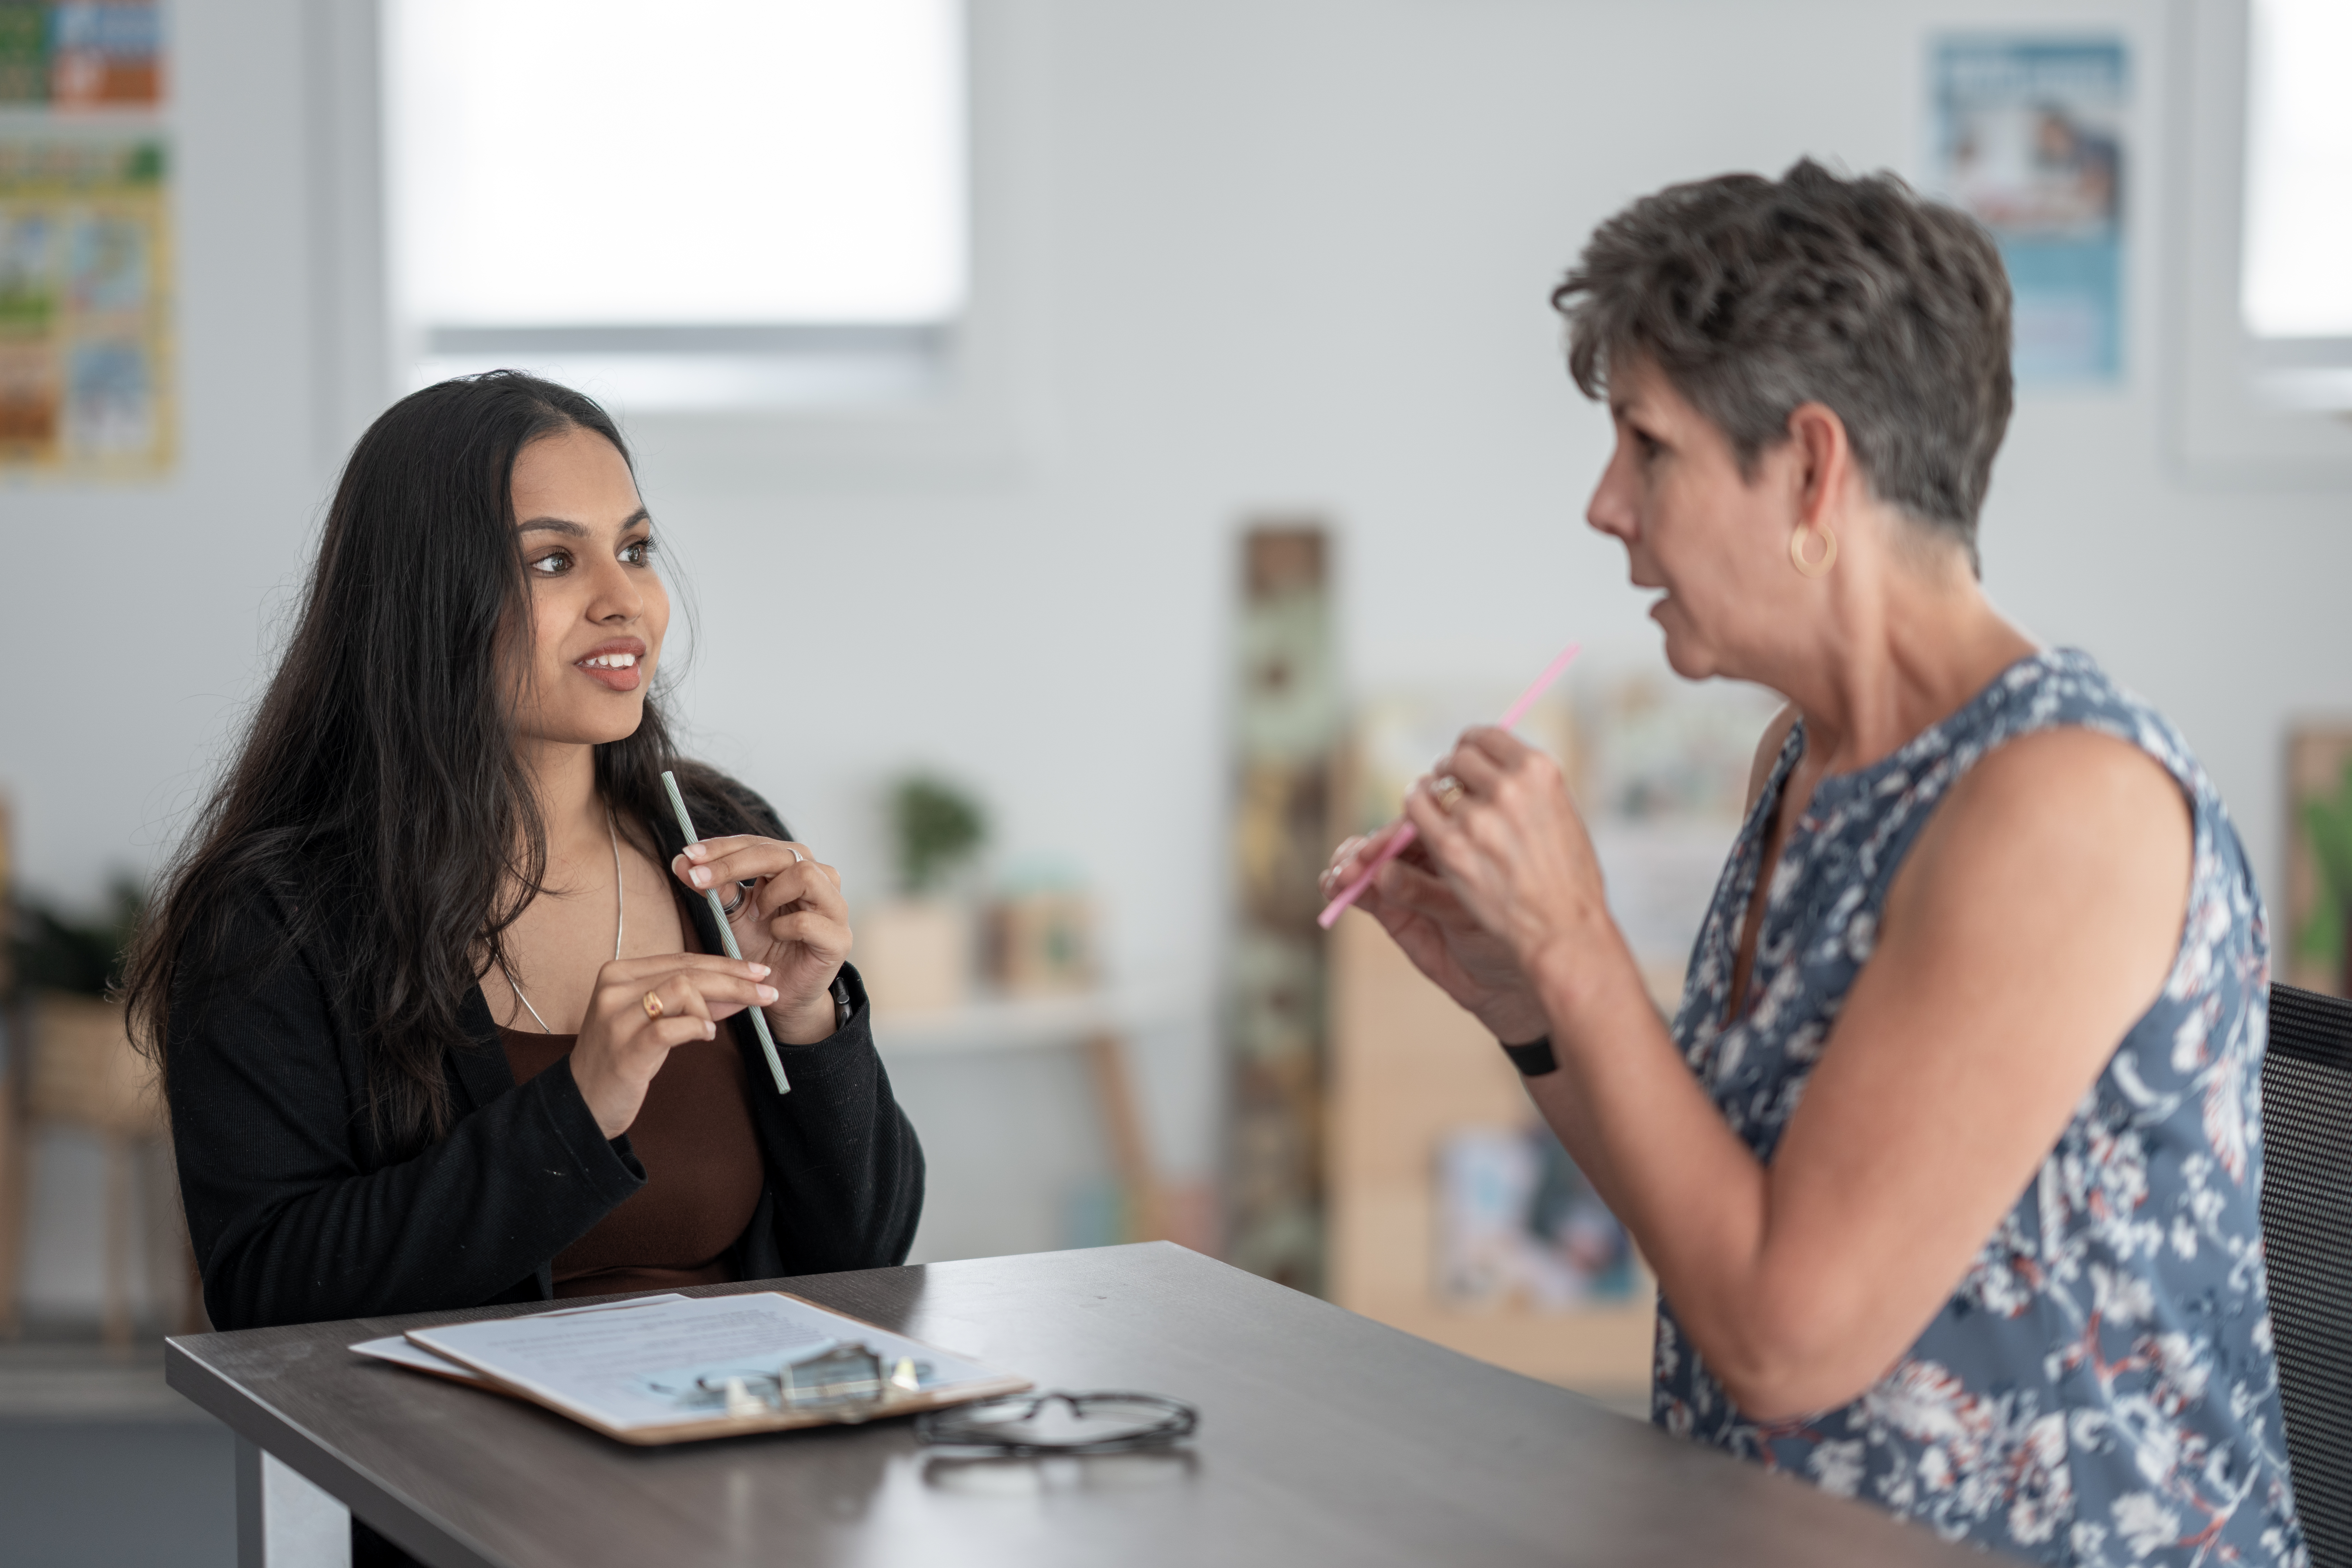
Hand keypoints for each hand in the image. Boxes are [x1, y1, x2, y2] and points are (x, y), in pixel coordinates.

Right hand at [571, 953, 777, 1136]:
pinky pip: (673, 1027)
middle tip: (768, 991)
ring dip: (713, 1006)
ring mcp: (618, 1017)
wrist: (583, 1102)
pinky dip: (697, 1027)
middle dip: (735, 980)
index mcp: (619, 973)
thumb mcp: (654, 1021)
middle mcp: (615, 988)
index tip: (758, 972)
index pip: (683, 958)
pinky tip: (706, 1035)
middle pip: (689, 971)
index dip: (725, 964)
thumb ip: (691, 1002)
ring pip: (683, 989)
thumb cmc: (622, 1058)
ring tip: (714, 1027)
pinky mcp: (626, 1048)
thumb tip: (739, 990)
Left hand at [672, 836, 851, 1043]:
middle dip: (734, 863)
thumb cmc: (761, 948)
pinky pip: (808, 921)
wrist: (781, 994)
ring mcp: (834, 906)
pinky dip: (784, 928)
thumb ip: (715, 887)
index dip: (723, 847)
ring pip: (805, 874)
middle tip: (700, 878)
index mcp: (793, 865)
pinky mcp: (839, 938)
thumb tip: (681, 862)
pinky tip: (776, 936)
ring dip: (770, 894)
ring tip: (757, 916)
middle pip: (780, 852)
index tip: (688, 854)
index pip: (759, 844)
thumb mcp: (732, 914)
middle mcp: (819, 878)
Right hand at [1321, 819, 1550, 1042]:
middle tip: (1350, 865)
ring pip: (1372, 865)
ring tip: (1338, 878)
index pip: (1418, 827)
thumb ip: (1425, 892)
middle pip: (1388, 842)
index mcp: (1458, 843)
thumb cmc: (1506, 936)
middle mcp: (1431, 859)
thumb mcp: (1467, 911)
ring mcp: (1409, 884)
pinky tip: (1331, 886)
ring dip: (1349, 866)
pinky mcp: (1393, 912)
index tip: (1375, 848)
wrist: (1512, 983)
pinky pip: (1366, 894)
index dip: (1390, 835)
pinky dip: (1347, 889)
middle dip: (1365, 852)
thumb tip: (1384, 873)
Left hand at [1399, 727, 1615, 994]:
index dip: (1470, 747)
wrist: (1563, 930)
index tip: (1465, 759)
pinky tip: (1420, 820)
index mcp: (1539, 770)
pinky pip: (1415, 809)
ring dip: (1431, 794)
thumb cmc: (1568, 880)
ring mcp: (1477, 817)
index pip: (1486, 736)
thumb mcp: (1562, 814)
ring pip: (1433, 784)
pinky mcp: (1450, 847)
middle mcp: (1508, 787)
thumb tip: (1496, 764)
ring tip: (1438, 810)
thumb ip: (1529, 786)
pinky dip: (1414, 810)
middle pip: (1457, 757)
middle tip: (1451, 790)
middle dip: (1451, 772)